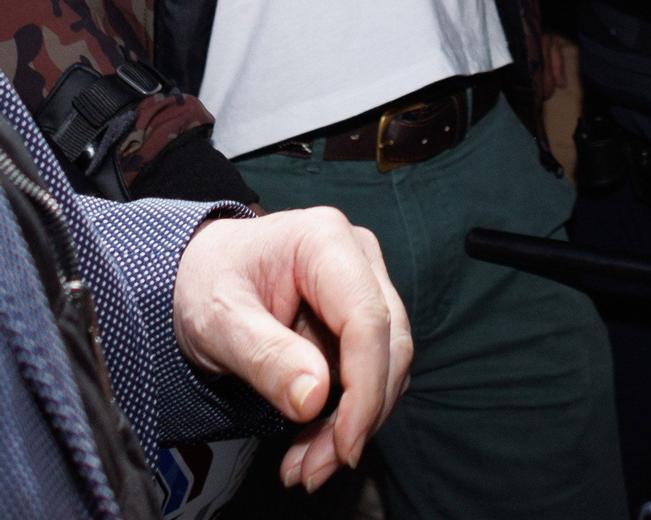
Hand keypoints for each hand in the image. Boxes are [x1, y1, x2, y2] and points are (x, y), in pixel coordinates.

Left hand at [172, 209, 410, 493]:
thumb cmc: (204, 284)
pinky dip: (347, 414)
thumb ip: (265, 356)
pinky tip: (312, 444)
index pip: (368, 319)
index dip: (365, 387)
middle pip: (388, 344)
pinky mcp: (363, 315)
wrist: (200, 272)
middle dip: (360, 415)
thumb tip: (316, 400)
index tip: (345, 445)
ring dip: (355, 422)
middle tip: (316, 470)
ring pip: (387, 364)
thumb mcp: (217, 320)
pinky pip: (370, 371)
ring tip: (306, 467)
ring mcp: (367, 284)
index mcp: (326, 241)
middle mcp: (360, 257)